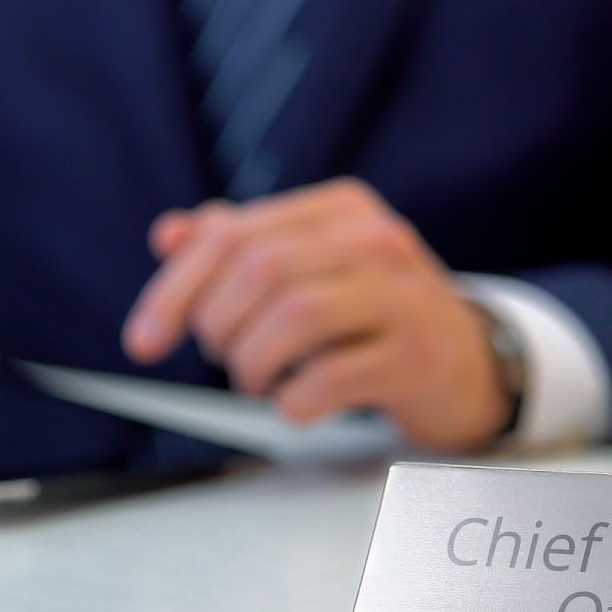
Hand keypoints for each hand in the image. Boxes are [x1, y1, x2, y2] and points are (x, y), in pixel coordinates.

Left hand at [122, 178, 510, 449]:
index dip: (174, 290)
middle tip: (224, 358)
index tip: (143, 340)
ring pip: (294, 317)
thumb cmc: (373, 313)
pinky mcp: (416, 356)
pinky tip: (296, 403)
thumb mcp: (311, 266)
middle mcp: (375, 239)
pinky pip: (330, 378)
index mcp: (339, 208)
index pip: (232, 234)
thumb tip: (169, 235)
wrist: (468, 362)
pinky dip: (293, 401)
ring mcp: (403, 296)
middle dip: (218, 326)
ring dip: (253, 363)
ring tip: (257, 380)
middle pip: (260, 270)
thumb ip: (240, 246)